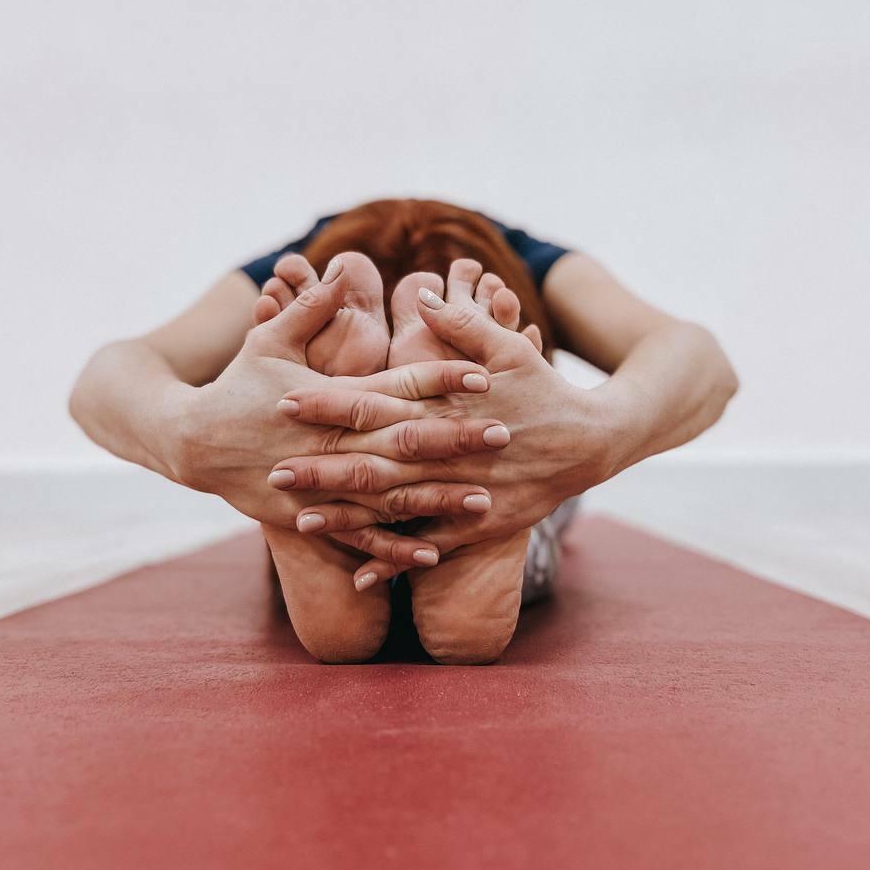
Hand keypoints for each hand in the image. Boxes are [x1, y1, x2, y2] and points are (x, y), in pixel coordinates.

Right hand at [166, 258, 508, 565]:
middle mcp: (327, 443)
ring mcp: (317, 485)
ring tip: (484, 499)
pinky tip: (432, 554)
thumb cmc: (236, 384)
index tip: (483, 374)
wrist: (189, 444)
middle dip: (454, 439)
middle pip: (401, 442)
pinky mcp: (306, 517)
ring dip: (436, 499)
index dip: (440, 380)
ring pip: (387, 496)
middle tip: (503, 434)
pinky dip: (392, 548)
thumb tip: (342, 266)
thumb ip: (311, 306)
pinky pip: (356, 536)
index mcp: (326, 398)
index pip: (393, 386)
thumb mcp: (269, 338)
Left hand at [274, 263, 617, 584]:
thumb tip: (422, 294)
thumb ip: (462, 323)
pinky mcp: (480, 524)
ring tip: (300, 519)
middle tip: (275, 470)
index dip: (332, 405)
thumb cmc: (546, 387)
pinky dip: (398, 559)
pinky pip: (431, 546)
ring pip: (396, 508)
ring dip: (349, 515)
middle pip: (376, 461)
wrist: (594, 442)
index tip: (287, 402)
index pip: (379, 404)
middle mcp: (451, 453)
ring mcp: (464, 493)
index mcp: (449, 406)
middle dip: (324, 466)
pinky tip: (362, 575)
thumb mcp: (508, 346)